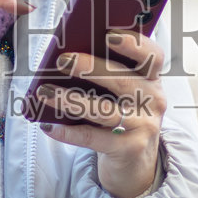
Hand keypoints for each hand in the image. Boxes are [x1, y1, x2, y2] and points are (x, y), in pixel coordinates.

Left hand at [35, 30, 165, 197]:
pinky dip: (69, 132)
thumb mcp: (125, 94)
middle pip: (122, 81)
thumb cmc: (124, 117)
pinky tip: (50, 125)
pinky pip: (94, 137)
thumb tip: (69, 56)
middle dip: (90, 68)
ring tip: (45, 91)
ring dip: (70, 99)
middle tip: (62, 60)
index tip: (108, 36)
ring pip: (104, 110)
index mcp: (152, 80)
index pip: (152, 56)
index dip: (133, 44)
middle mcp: (153, 101)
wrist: (136, 161)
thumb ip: (110, 74)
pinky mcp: (129, 149)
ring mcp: (143, 126)